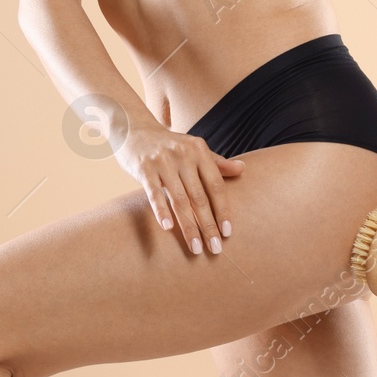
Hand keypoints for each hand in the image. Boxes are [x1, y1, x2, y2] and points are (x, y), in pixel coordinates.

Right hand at [113, 114, 244, 256]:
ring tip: (195, 248)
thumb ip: (216, 162)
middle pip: (199, 197)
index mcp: (199, 151)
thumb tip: (243, 169)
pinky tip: (168, 228)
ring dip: (188, 227)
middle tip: (215, 249)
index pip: (216, 185)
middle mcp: (183, 155)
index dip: (223, 209)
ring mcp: (163, 162)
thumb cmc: (168, 144)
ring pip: (179, 200)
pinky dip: (161, 211)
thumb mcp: (194, 148)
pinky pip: (154, 193)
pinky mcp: (144, 168)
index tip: (228, 232)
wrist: (134, 127)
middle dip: (208, 225)